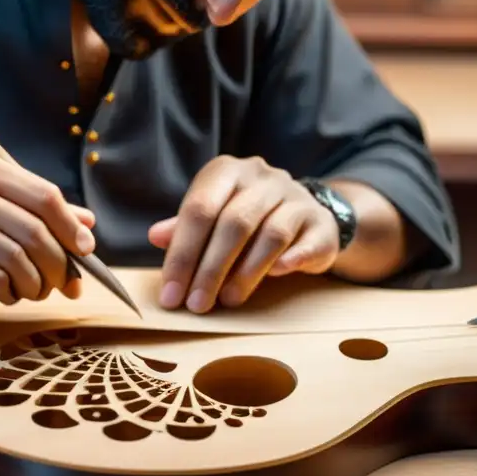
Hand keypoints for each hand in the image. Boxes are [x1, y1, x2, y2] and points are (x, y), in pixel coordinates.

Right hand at [0, 146, 95, 303]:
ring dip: (34, 283)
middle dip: (58, 264)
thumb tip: (86, 223)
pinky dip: (9, 292)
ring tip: (33, 290)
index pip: (43, 195)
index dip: (71, 226)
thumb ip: (32, 207)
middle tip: (64, 284)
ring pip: (15, 259)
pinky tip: (6, 293)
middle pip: (34, 230)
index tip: (86, 250)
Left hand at [147, 155, 339, 312]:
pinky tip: (275, 277)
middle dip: (211, 269)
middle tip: (197, 304)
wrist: (305, 213)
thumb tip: (156, 236)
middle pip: (233, 223)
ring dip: (246, 273)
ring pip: (270, 234)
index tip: (171, 293)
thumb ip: (185, 227)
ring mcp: (295, 197)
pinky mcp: (321, 221)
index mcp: (228, 171)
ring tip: (228, 300)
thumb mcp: (212, 216)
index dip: (182, 254)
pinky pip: (305, 243)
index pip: (199, 209)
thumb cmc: (247, 218)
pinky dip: (289, 261)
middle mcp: (263, 177)